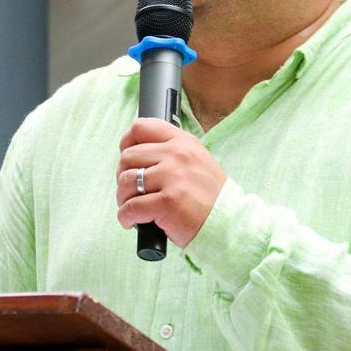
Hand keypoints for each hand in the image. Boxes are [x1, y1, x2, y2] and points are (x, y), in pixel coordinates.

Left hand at [116, 118, 226, 247]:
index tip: (127, 159)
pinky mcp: (167, 202)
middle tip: (131, 192)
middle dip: (123, 177)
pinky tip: (133, 221)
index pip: (142, 127)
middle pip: (128, 156)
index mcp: (182, 142)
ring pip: (126, 182)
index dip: (127, 142)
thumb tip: (134, 152)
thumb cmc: (208, 196)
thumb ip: (170, 151)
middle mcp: (177, 155)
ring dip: (123, 198)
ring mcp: (172, 177)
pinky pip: (130, 207)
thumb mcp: (195, 160)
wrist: (227, 222)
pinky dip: (126, 217)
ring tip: (133, 207)